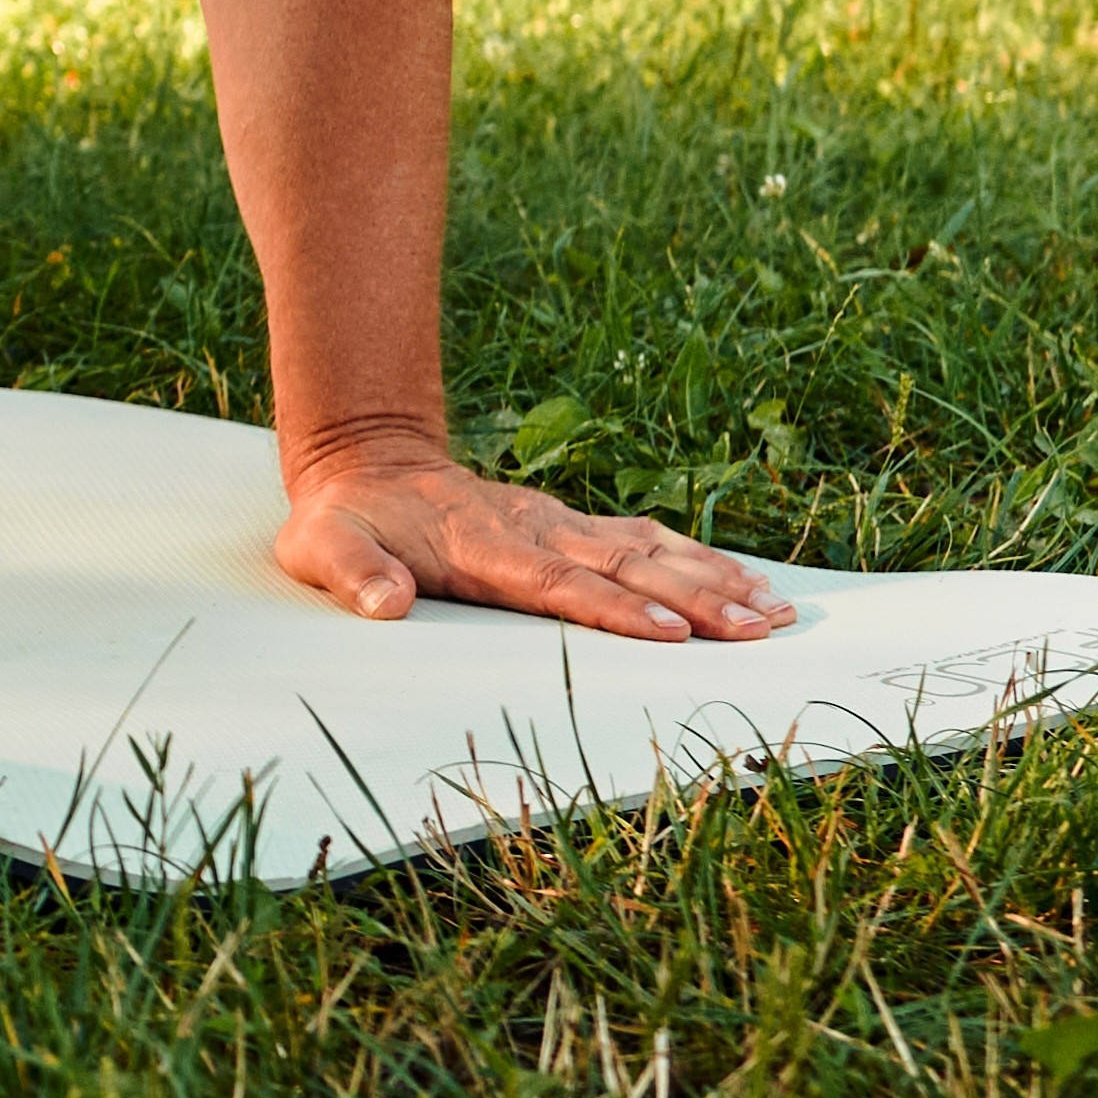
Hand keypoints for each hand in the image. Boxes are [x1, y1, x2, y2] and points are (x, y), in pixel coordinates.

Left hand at [274, 437, 787, 642]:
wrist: (368, 463)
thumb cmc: (345, 521)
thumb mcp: (321, 547)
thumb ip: (352, 572)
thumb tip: (383, 602)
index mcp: (482, 545)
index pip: (557, 581)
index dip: (612, 609)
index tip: (670, 634)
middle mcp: (535, 530)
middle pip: (624, 569)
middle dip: (695, 600)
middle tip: (759, 629)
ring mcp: (559, 524)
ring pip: (649, 551)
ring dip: (713, 579)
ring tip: (776, 609)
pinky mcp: (573, 525)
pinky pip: (646, 541)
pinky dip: (699, 558)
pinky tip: (748, 580)